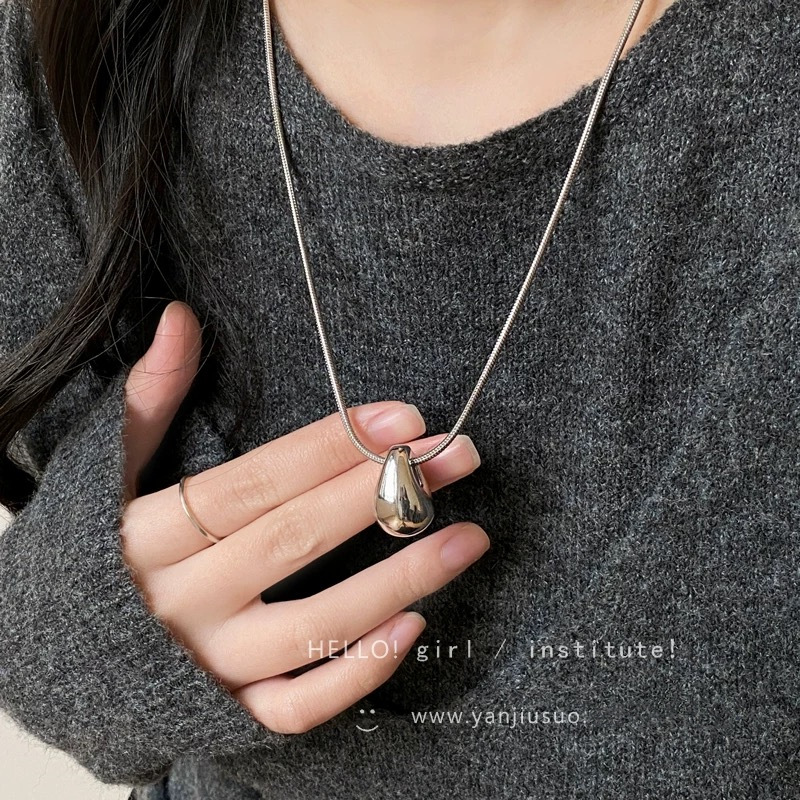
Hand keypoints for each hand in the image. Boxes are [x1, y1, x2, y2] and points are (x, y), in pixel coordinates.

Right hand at [121, 301, 488, 733]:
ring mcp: (208, 663)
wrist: (62, 651)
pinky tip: (414, 628)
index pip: (255, 484)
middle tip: (456, 458)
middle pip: (295, 541)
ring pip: (312, 625)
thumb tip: (180, 316)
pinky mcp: (228, 711)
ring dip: (397, 581)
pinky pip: (297, 706)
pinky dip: (355, 674)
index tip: (404, 420)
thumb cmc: (106, 547)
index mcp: (152, 534)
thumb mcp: (111, 468)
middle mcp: (180, 601)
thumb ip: (152, 394)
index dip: (330, 449)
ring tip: (466, 538)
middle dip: (381, 494)